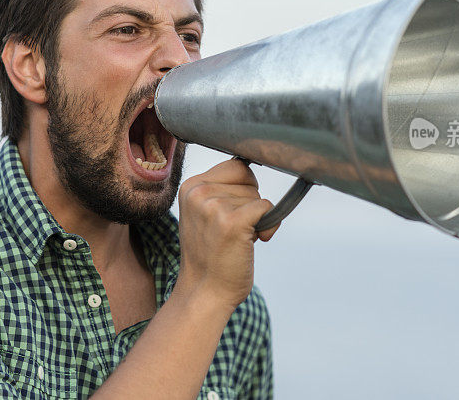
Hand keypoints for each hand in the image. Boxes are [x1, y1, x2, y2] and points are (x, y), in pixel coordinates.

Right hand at [174, 158, 279, 309]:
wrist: (204, 292)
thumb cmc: (211, 254)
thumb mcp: (205, 212)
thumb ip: (220, 189)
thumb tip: (253, 165)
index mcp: (190, 186)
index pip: (235, 166)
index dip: (242, 190)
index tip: (231, 213)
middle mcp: (199, 192)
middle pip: (248, 180)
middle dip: (249, 204)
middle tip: (232, 231)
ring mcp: (214, 206)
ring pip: (258, 197)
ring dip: (257, 220)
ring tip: (236, 240)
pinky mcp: (232, 222)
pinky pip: (266, 208)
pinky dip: (268, 226)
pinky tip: (252, 243)